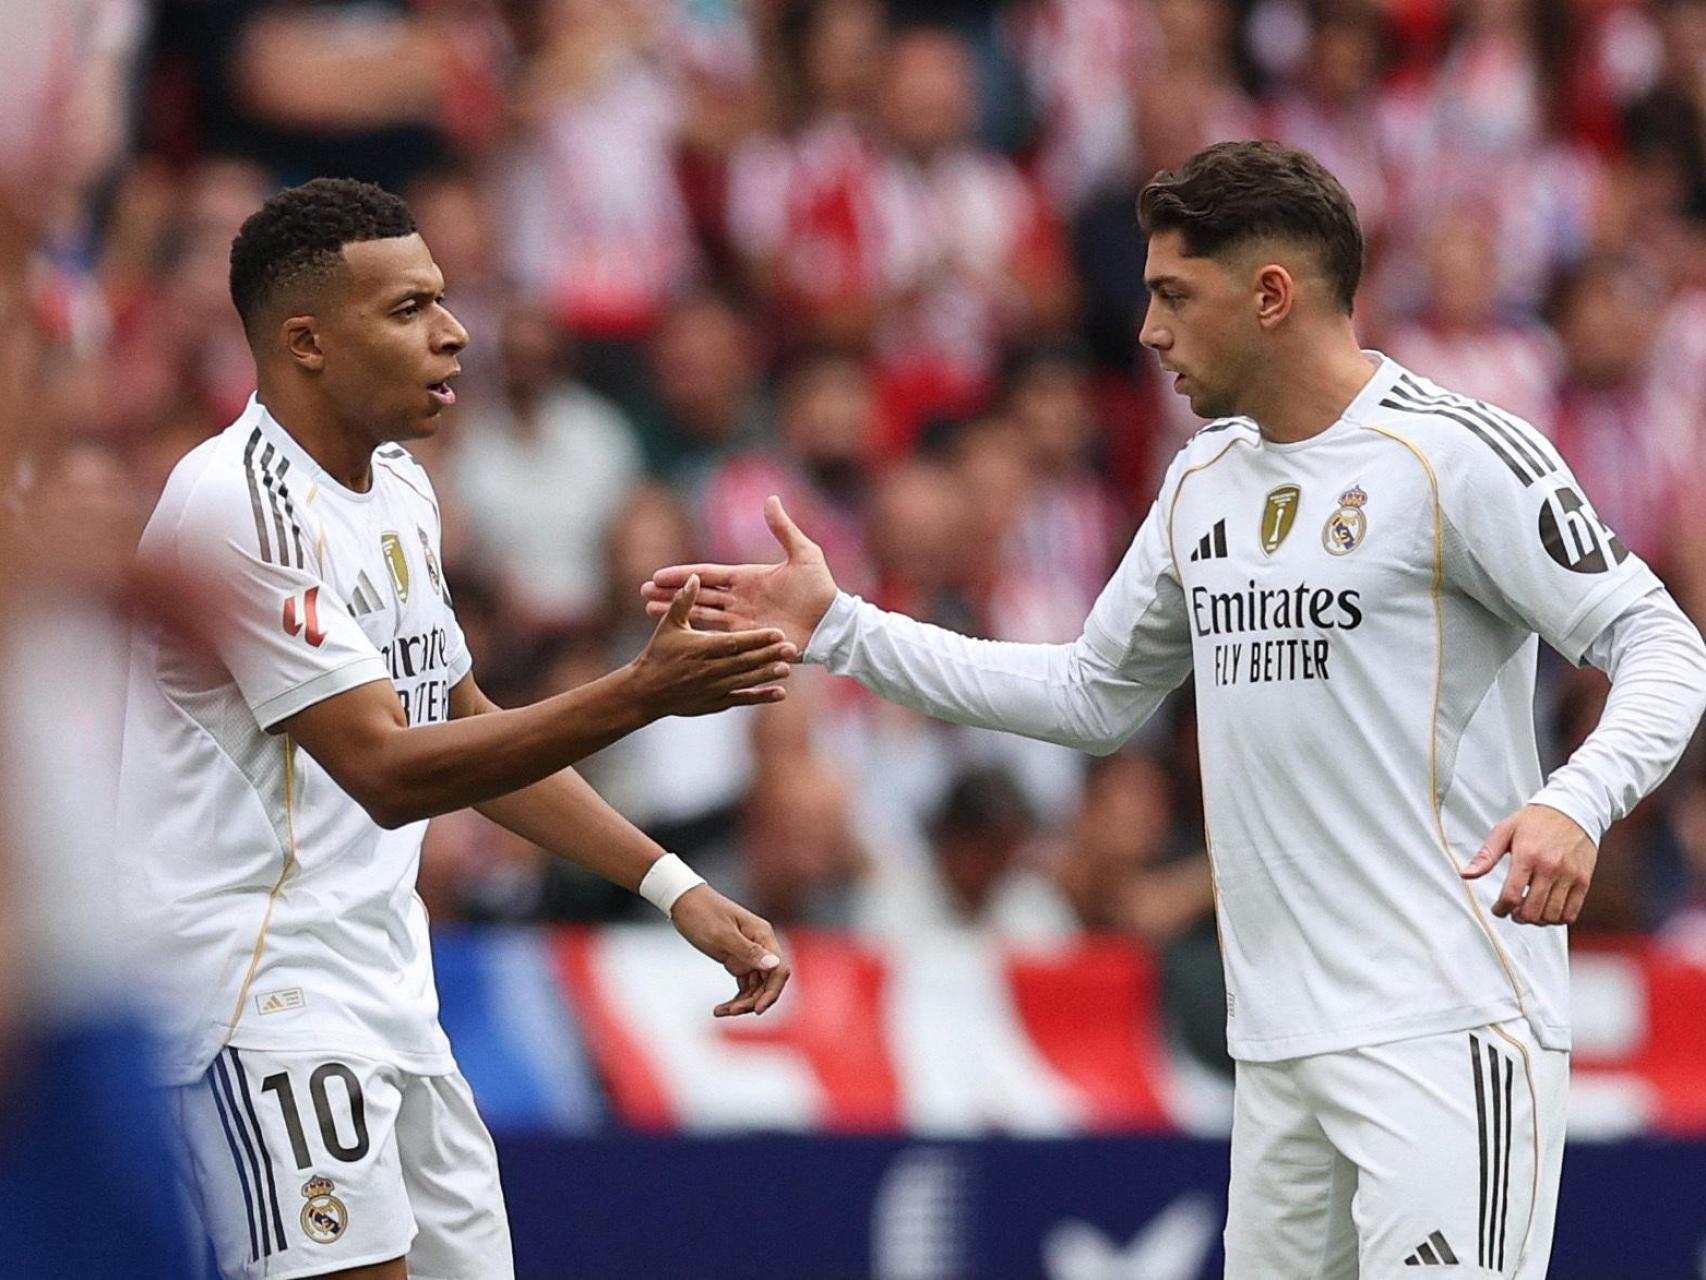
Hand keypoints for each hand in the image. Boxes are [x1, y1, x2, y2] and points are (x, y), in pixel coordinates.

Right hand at [626, 574, 797, 716]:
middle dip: (768, 655)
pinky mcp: (717, 703)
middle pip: (745, 661)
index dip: (757, 638)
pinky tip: (781, 693)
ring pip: (746, 680)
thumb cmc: (657, 655)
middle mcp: (711, 669)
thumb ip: (683, 602)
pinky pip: (742, 699)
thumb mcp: (669, 626)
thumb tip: (693, 577)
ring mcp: (715, 687)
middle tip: (790, 648)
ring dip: (767, 674)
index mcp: (702, 648)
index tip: (776, 632)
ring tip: (787, 668)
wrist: (646, 693)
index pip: (735, 642)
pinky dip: (761, 696)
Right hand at [640, 496, 837, 652]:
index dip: (683, 575)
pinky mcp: (749, 639)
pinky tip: (679, 637)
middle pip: (698, 595)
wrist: (832, 624)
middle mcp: (740, 599)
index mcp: (747, 578)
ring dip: (676, 614)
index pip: (707, 575)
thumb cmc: (821, 589)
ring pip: (701, 615)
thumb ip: (783, 529)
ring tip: (649, 612)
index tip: (657, 575)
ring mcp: (742, 620)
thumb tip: (770, 498)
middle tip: (642, 593)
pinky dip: (698, 635)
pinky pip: (718, 636)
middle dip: (670, 594)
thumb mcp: (803, 554)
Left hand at [668, 885, 790, 1016]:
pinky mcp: (737, 959)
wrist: (682, 901)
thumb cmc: (702, 913)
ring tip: (721, 1011)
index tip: (757, 1010)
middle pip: (768, 982)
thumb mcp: (722, 935)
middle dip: (753, 1000)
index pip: (779, 969)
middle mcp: (761, 945)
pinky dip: (736, 997)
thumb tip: (774, 965)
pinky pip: (744, 984)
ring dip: (743, 1002)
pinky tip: (721, 1008)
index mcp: (763, 935)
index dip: (772, 992)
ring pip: (756, 987)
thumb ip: (748, 951)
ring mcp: (750, 953)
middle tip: (731, 1011)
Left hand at [1460, 804, 1597, 925]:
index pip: (1511, 896)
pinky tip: (1548, 909)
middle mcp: (1550, 867)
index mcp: (1527, 855)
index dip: (1501, 909)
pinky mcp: (1584, 881)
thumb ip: (1485, 856)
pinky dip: (1557, 918)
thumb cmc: (1536, 821)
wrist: (1572, 810)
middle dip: (1517, 917)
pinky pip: (1571, 913)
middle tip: (1513, 911)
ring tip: (1530, 910)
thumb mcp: (1504, 831)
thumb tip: (1466, 874)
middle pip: (1531, 911)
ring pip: (1551, 916)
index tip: (1498, 909)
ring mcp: (1569, 876)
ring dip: (1537, 920)